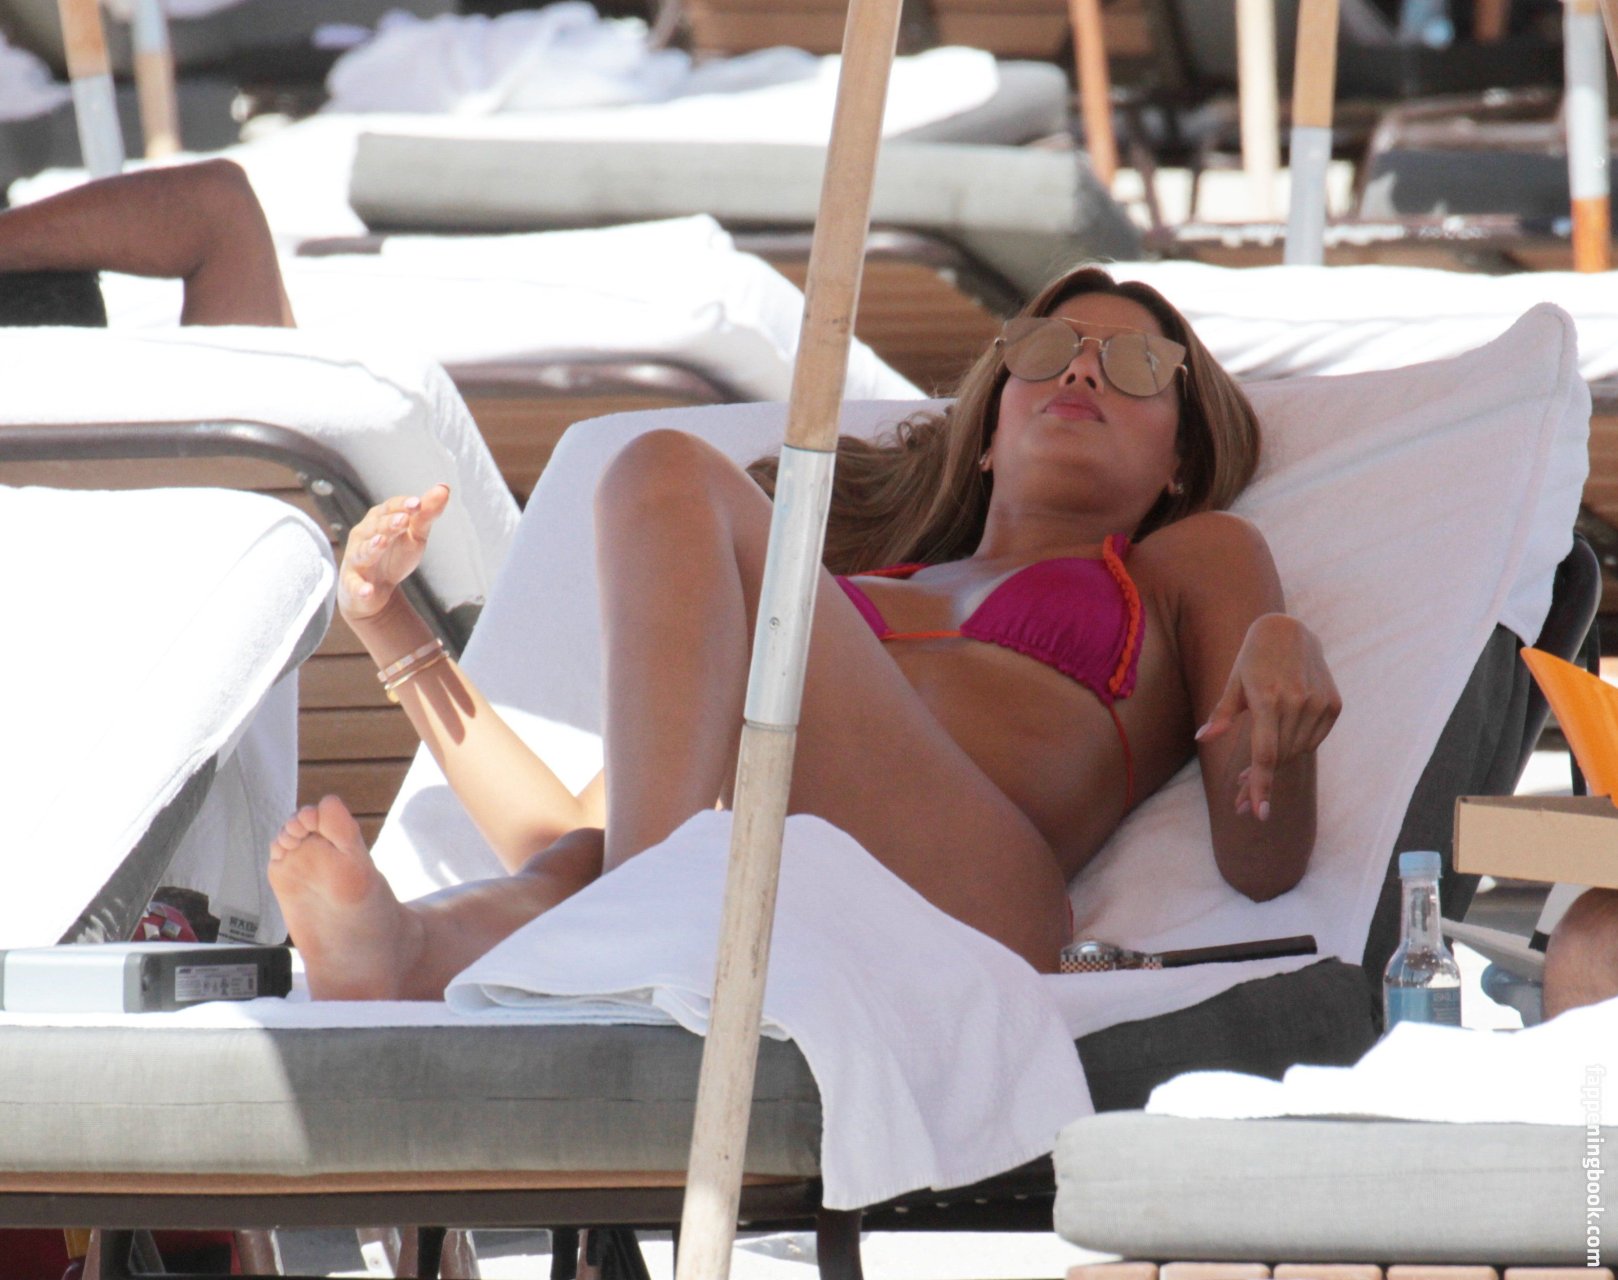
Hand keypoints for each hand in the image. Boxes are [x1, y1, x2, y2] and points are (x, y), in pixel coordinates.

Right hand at [338, 485, 449, 624]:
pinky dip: (360, 588)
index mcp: (379, 519)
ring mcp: (357, 560)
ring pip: (364, 551)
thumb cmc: (395, 556)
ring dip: (372, 547)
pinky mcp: (353, 584)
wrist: (377, 591)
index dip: (403, 505)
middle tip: (403, 520)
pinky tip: (368, 591)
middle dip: (389, 523)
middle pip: (377, 527)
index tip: (418, 503)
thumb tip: (444, 487)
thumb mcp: (415, 535)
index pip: (390, 507)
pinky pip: (355, 586)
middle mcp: (364, 535)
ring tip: (382, 542)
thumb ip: (426, 514)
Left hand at [1195, 613, 1339, 819]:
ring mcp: (1319, 704)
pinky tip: (1282, 739)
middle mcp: (1298, 703)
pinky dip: (1298, 745)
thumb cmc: (1253, 658)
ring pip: (1297, 751)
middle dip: (1258, 780)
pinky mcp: (1333, 704)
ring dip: (1277, 764)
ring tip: (1250, 772)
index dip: (1261, 785)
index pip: (1265, 753)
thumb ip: (1222, 714)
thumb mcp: (1233, 683)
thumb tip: (1202, 738)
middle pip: (1280, 757)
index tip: (1260, 813)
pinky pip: (1314, 739)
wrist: (1291, 631)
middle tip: (1238, 795)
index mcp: (1268, 699)